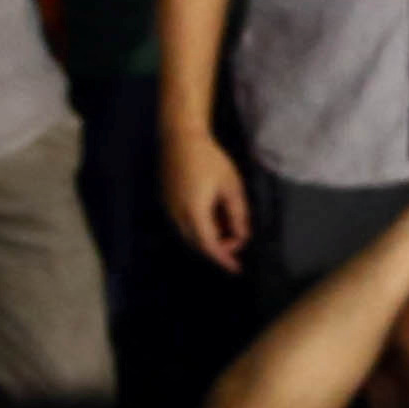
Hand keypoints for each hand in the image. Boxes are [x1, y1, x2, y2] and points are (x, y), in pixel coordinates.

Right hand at [163, 120, 251, 272]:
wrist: (180, 138)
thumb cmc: (210, 159)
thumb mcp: (231, 186)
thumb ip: (238, 214)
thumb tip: (242, 235)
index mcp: (194, 212)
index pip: (209, 246)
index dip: (224, 259)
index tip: (236, 269)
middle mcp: (177, 214)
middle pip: (198, 243)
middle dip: (218, 247)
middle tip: (237, 241)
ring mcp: (168, 207)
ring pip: (189, 234)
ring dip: (208, 237)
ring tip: (228, 226)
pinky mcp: (166, 200)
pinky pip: (182, 223)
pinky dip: (199, 227)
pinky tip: (213, 216)